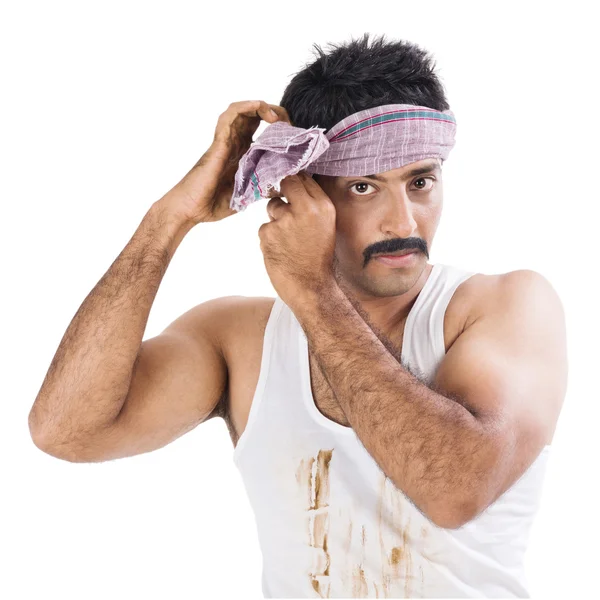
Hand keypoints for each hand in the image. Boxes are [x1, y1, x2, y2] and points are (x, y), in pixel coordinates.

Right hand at [161, 100, 290, 224]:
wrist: (191, 210)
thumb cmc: (213, 204)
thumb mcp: (248, 195)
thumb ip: (263, 189)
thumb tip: (285, 187)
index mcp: (242, 154)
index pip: (261, 130)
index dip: (277, 126)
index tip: (291, 133)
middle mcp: (234, 144)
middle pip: (253, 116)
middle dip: (272, 112)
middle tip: (286, 121)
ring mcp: (225, 141)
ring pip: (241, 111)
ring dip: (260, 106)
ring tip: (274, 115)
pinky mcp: (218, 143)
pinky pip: (229, 117)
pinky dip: (243, 108)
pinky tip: (257, 107)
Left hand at [258, 171, 336, 309]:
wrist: (311, 287)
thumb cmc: (318, 257)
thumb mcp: (325, 226)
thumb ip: (313, 204)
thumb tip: (293, 182)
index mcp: (323, 206)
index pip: (303, 178)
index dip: (294, 182)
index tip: (291, 188)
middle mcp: (305, 209)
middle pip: (286, 183)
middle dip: (282, 192)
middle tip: (287, 209)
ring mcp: (284, 221)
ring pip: (272, 207)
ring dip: (276, 219)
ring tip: (288, 240)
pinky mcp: (268, 233)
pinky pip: (264, 227)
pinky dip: (269, 237)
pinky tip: (280, 250)